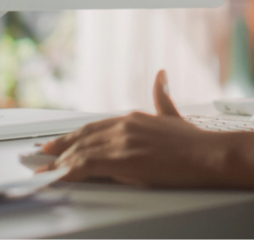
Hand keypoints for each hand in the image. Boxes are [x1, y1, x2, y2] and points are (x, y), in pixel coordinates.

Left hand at [38, 70, 236, 186]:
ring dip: (61, 163)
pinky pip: (85, 166)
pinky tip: (58, 177)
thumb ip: (162, 97)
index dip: (73, 135)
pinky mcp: (121, 160)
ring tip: (47, 171)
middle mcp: (123, 126)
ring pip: (80, 152)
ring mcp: (121, 143)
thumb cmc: (196, 143)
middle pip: (82, 138)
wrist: (210, 155)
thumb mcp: (173, 115)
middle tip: (43, 156)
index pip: (94, 127)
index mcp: (132, 118)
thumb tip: (161, 76)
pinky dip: (68, 172)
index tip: (59, 142)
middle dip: (61, 148)